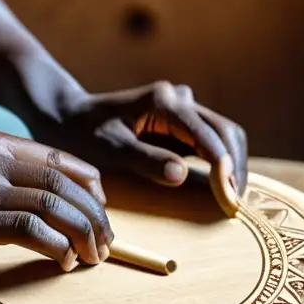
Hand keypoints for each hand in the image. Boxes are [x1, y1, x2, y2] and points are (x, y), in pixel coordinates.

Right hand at [0, 130, 112, 293]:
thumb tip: (47, 206)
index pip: (58, 159)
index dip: (89, 189)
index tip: (101, 216)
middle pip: (63, 181)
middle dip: (94, 215)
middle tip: (107, 245)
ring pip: (53, 203)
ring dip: (83, 234)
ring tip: (94, 258)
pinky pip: (30, 228)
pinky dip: (56, 247)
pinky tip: (63, 263)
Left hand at [50, 82, 247, 207]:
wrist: (68, 116)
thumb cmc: (84, 133)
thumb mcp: (110, 150)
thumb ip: (146, 160)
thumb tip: (181, 175)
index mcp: (163, 102)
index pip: (207, 134)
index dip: (224, 166)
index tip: (229, 197)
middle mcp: (178, 99)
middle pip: (225, 130)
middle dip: (235, 166)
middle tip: (236, 204)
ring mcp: (183, 109)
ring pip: (223, 133)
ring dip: (233, 164)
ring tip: (232, 199)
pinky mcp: (181, 123)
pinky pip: (211, 140)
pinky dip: (222, 162)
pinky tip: (222, 187)